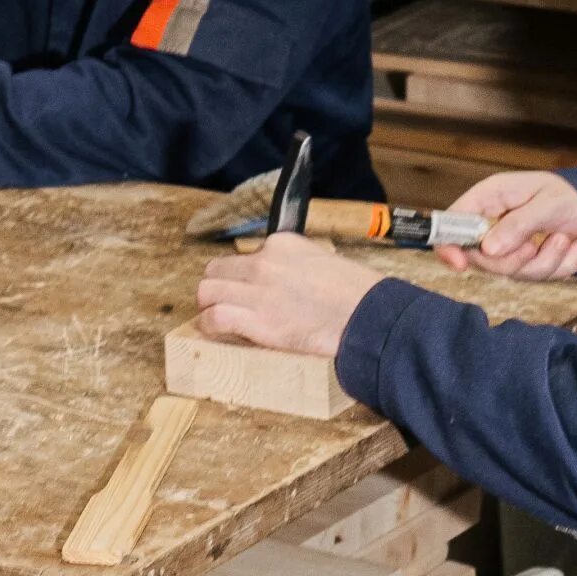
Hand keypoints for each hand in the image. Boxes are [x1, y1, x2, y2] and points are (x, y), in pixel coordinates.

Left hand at [196, 233, 386, 358]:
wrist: (368, 317)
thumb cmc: (358, 296)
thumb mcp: (325, 263)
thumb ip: (298, 267)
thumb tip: (288, 284)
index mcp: (283, 244)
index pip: (247, 254)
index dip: (244, 276)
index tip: (251, 290)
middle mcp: (265, 261)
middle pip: (218, 269)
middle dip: (219, 287)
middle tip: (227, 303)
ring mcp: (258, 290)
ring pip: (208, 291)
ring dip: (209, 305)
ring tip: (216, 319)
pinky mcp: (257, 320)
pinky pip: (214, 317)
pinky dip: (209, 325)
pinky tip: (215, 331)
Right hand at [442, 171, 576, 281]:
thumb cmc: (563, 192)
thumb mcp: (546, 202)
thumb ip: (517, 224)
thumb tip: (488, 249)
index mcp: (486, 200)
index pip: (451, 225)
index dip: (448, 246)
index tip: (460, 265)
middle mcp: (491, 224)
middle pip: (482, 259)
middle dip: (514, 260)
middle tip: (536, 245)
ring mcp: (508, 246)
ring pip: (514, 272)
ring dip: (547, 260)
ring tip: (565, 237)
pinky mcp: (527, 262)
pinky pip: (540, 276)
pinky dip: (564, 264)